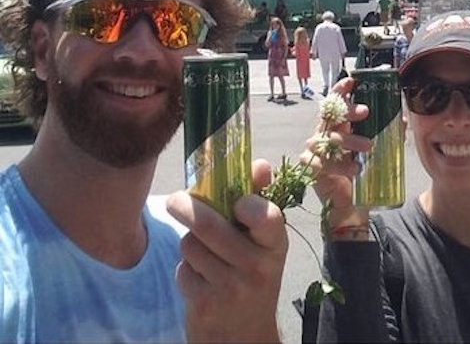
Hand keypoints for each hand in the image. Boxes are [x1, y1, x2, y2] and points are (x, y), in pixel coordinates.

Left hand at [166, 160, 287, 343]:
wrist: (246, 337)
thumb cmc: (255, 276)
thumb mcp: (266, 244)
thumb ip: (259, 200)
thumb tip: (260, 164)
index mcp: (275, 245)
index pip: (265, 216)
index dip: (247, 202)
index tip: (236, 200)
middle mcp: (256, 267)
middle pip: (209, 225)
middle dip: (186, 207)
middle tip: (175, 200)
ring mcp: (229, 288)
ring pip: (190, 245)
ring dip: (189, 242)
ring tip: (202, 251)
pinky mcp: (203, 304)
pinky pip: (182, 269)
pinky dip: (185, 268)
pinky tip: (200, 276)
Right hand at [301, 77, 371, 231]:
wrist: (349, 204)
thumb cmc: (359, 170)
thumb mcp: (374, 149)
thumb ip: (385, 133)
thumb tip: (402, 119)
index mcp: (336, 124)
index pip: (335, 101)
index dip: (340, 89)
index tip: (351, 81)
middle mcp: (323, 133)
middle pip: (331, 114)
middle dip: (349, 111)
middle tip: (367, 112)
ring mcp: (315, 149)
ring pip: (328, 137)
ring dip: (350, 140)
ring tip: (368, 147)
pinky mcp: (311, 167)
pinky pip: (322, 161)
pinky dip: (340, 163)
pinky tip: (355, 168)